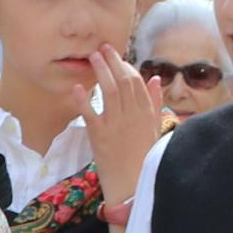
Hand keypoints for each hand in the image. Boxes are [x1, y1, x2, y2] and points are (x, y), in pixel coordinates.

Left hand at [81, 45, 166, 210]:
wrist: (132, 185)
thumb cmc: (143, 157)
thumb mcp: (154, 128)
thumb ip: (154, 103)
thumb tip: (155, 79)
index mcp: (146, 113)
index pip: (137, 82)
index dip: (126, 65)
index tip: (117, 55)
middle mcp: (132, 115)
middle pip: (123, 81)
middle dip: (113, 62)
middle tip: (101, 48)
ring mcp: (116, 125)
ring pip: (109, 91)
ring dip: (101, 71)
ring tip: (92, 57)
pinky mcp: (100, 136)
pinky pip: (90, 114)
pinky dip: (83, 99)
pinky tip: (77, 87)